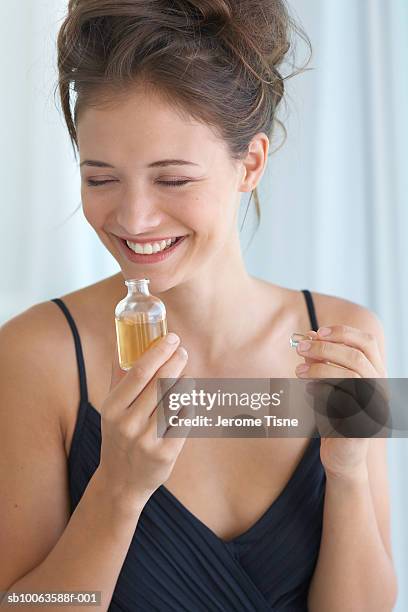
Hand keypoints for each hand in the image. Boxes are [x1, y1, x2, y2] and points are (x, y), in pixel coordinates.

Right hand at [98, 333, 192, 512]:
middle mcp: (128, 423)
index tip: (171, 338)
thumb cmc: (119, 436)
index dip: (158, 352)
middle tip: (182, 351)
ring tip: (186, 374)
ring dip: (185, 382)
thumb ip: (119, 378)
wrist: (120, 483)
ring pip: (175, 400)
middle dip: (175, 361)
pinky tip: (189, 398)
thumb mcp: (111, 410)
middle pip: (160, 383)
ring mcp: (147, 439)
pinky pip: (185, 421)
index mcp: (112, 408)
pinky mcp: (165, 453)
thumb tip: (124, 343)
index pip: (140, 372)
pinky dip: (190, 405)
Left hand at [294, 324, 386, 479]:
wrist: (342, 456)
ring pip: (351, 376)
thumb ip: (320, 362)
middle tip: (300, 348)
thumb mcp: (326, 384)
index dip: (343, 333)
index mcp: (376, 373)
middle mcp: (380, 387)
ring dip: (320, 369)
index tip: (317, 332)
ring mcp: (374, 406)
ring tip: (298, 371)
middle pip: (357, 357)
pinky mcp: (363, 423)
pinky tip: (307, 391)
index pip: (367, 342)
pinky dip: (321, 391)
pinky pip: (342, 400)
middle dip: (325, 349)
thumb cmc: (334, 416)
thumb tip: (308, 338)